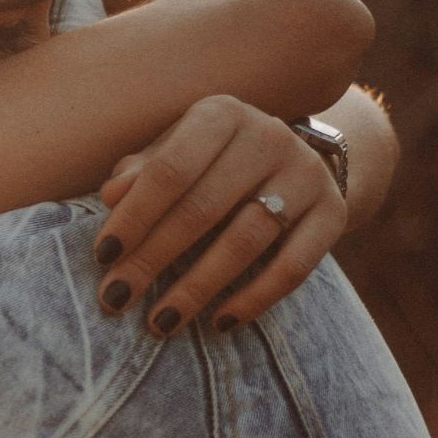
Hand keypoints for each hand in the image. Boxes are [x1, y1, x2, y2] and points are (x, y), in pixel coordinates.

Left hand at [89, 94, 345, 335]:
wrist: (296, 162)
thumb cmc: (212, 162)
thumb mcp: (175, 153)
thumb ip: (141, 172)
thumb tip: (111, 197)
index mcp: (221, 114)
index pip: (170, 169)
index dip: (134, 215)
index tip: (103, 257)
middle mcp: (268, 136)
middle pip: (203, 207)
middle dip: (153, 258)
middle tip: (117, 298)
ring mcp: (306, 174)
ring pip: (246, 240)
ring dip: (198, 287)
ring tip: (161, 321)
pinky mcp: (334, 213)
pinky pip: (294, 267)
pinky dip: (254, 299)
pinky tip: (218, 323)